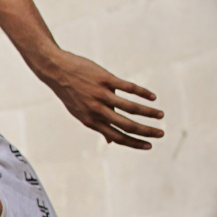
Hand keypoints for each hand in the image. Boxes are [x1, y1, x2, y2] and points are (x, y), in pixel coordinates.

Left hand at [38, 50, 164, 148]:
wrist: (55, 70)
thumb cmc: (70, 92)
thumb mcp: (80, 113)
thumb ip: (97, 125)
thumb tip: (111, 141)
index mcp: (91, 121)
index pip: (117, 137)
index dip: (134, 143)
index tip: (149, 146)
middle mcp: (97, 110)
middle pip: (127, 125)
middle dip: (146, 131)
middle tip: (161, 133)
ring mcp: (101, 94)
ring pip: (130, 107)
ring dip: (149, 113)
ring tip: (161, 115)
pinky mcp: (105, 79)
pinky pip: (128, 88)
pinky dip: (142, 93)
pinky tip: (153, 97)